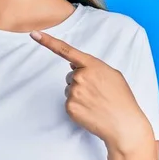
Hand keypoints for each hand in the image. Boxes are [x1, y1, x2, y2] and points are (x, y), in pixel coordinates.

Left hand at [30, 30, 152, 150]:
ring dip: (80, 94)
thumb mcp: (112, 74)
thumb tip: (73, 65)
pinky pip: (69, 102)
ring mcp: (74, 92)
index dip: (48, 41)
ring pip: (70, 89)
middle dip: (81, 82)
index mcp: (92, 65)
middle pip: (71, 75)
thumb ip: (92, 66)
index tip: (34, 34)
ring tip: (96, 102)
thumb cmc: (121, 98)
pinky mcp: (70, 107)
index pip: (66, 50)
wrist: (124, 124)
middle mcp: (80, 76)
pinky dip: (78, 106)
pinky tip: (91, 111)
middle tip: (98, 93)